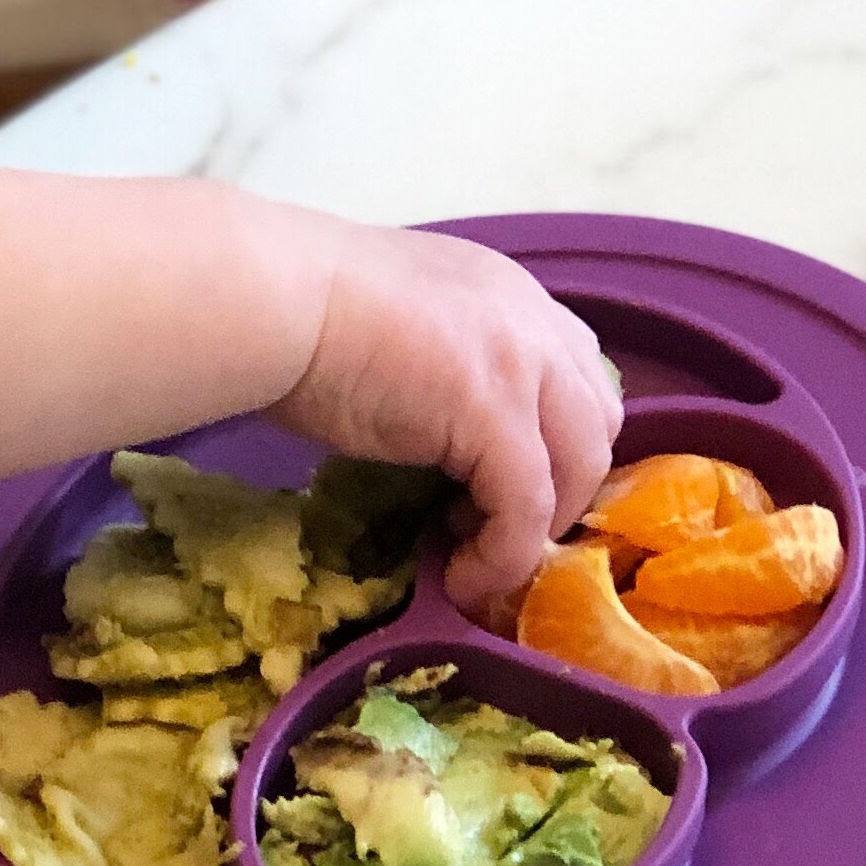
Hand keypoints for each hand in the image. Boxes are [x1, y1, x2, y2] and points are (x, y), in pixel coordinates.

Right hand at [275, 224, 620, 611]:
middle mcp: (531, 319)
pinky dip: (502, 554)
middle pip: (596, 421)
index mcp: (506, 292)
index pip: (577, 373)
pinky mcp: (493, 413)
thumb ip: (445, 365)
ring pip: (578, 468)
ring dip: (537, 527)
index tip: (504, 483)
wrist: (270, 300)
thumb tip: (443, 437)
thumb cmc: (301, 312)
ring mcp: (521, 362)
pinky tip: (460, 573)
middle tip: (497, 521)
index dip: (555, 439)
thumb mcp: (400, 325)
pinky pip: (526, 508)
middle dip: (561, 485)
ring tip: (476, 553)